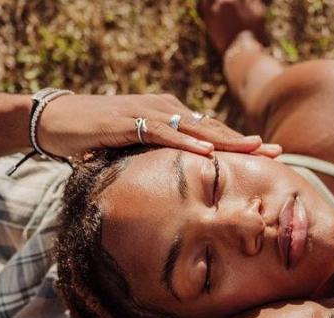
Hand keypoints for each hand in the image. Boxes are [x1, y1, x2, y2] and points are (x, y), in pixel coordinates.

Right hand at [36, 93, 280, 158]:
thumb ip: (159, 164)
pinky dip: (186, 142)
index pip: (212, 131)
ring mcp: (148, 112)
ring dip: (226, 141)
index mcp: (171, 117)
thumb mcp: (136, 154)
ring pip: (195, 128)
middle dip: (245, 141)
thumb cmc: (96, 140)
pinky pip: (163, 133)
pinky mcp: (129, 121)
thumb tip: (179, 192)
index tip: (270, 156)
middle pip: (213, 127)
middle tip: (277, 153)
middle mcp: (165, 109)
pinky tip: (207, 152)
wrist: (56, 122)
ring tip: (254, 151)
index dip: (241, 144)